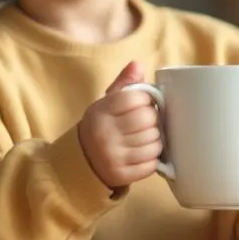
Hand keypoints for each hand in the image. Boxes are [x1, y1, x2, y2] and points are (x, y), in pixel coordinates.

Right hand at [78, 61, 162, 189]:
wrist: (83, 161)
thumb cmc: (102, 126)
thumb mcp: (106, 102)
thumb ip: (124, 84)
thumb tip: (137, 64)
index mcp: (101, 111)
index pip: (138, 98)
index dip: (146, 100)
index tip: (142, 105)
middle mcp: (105, 134)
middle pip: (149, 120)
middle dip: (153, 121)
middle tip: (146, 124)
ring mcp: (113, 156)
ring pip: (155, 143)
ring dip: (155, 140)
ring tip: (145, 138)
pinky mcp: (122, 175)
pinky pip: (152, 164)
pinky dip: (152, 159)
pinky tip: (143, 154)